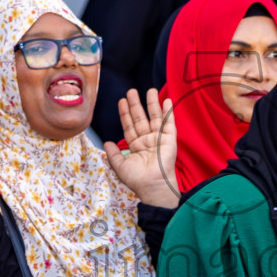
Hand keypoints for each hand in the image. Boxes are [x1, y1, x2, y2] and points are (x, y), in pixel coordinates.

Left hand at [103, 88, 178, 207]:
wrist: (153, 186)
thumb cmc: (137, 180)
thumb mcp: (120, 166)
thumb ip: (113, 154)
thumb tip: (106, 142)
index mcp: (136, 146)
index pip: (129, 126)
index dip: (125, 114)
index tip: (121, 101)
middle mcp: (147, 140)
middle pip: (141, 118)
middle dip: (136, 105)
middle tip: (131, 91)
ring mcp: (159, 139)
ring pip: (155, 118)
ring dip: (152, 104)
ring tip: (150, 90)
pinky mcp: (170, 140)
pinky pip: (169, 123)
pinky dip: (168, 112)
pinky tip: (166, 101)